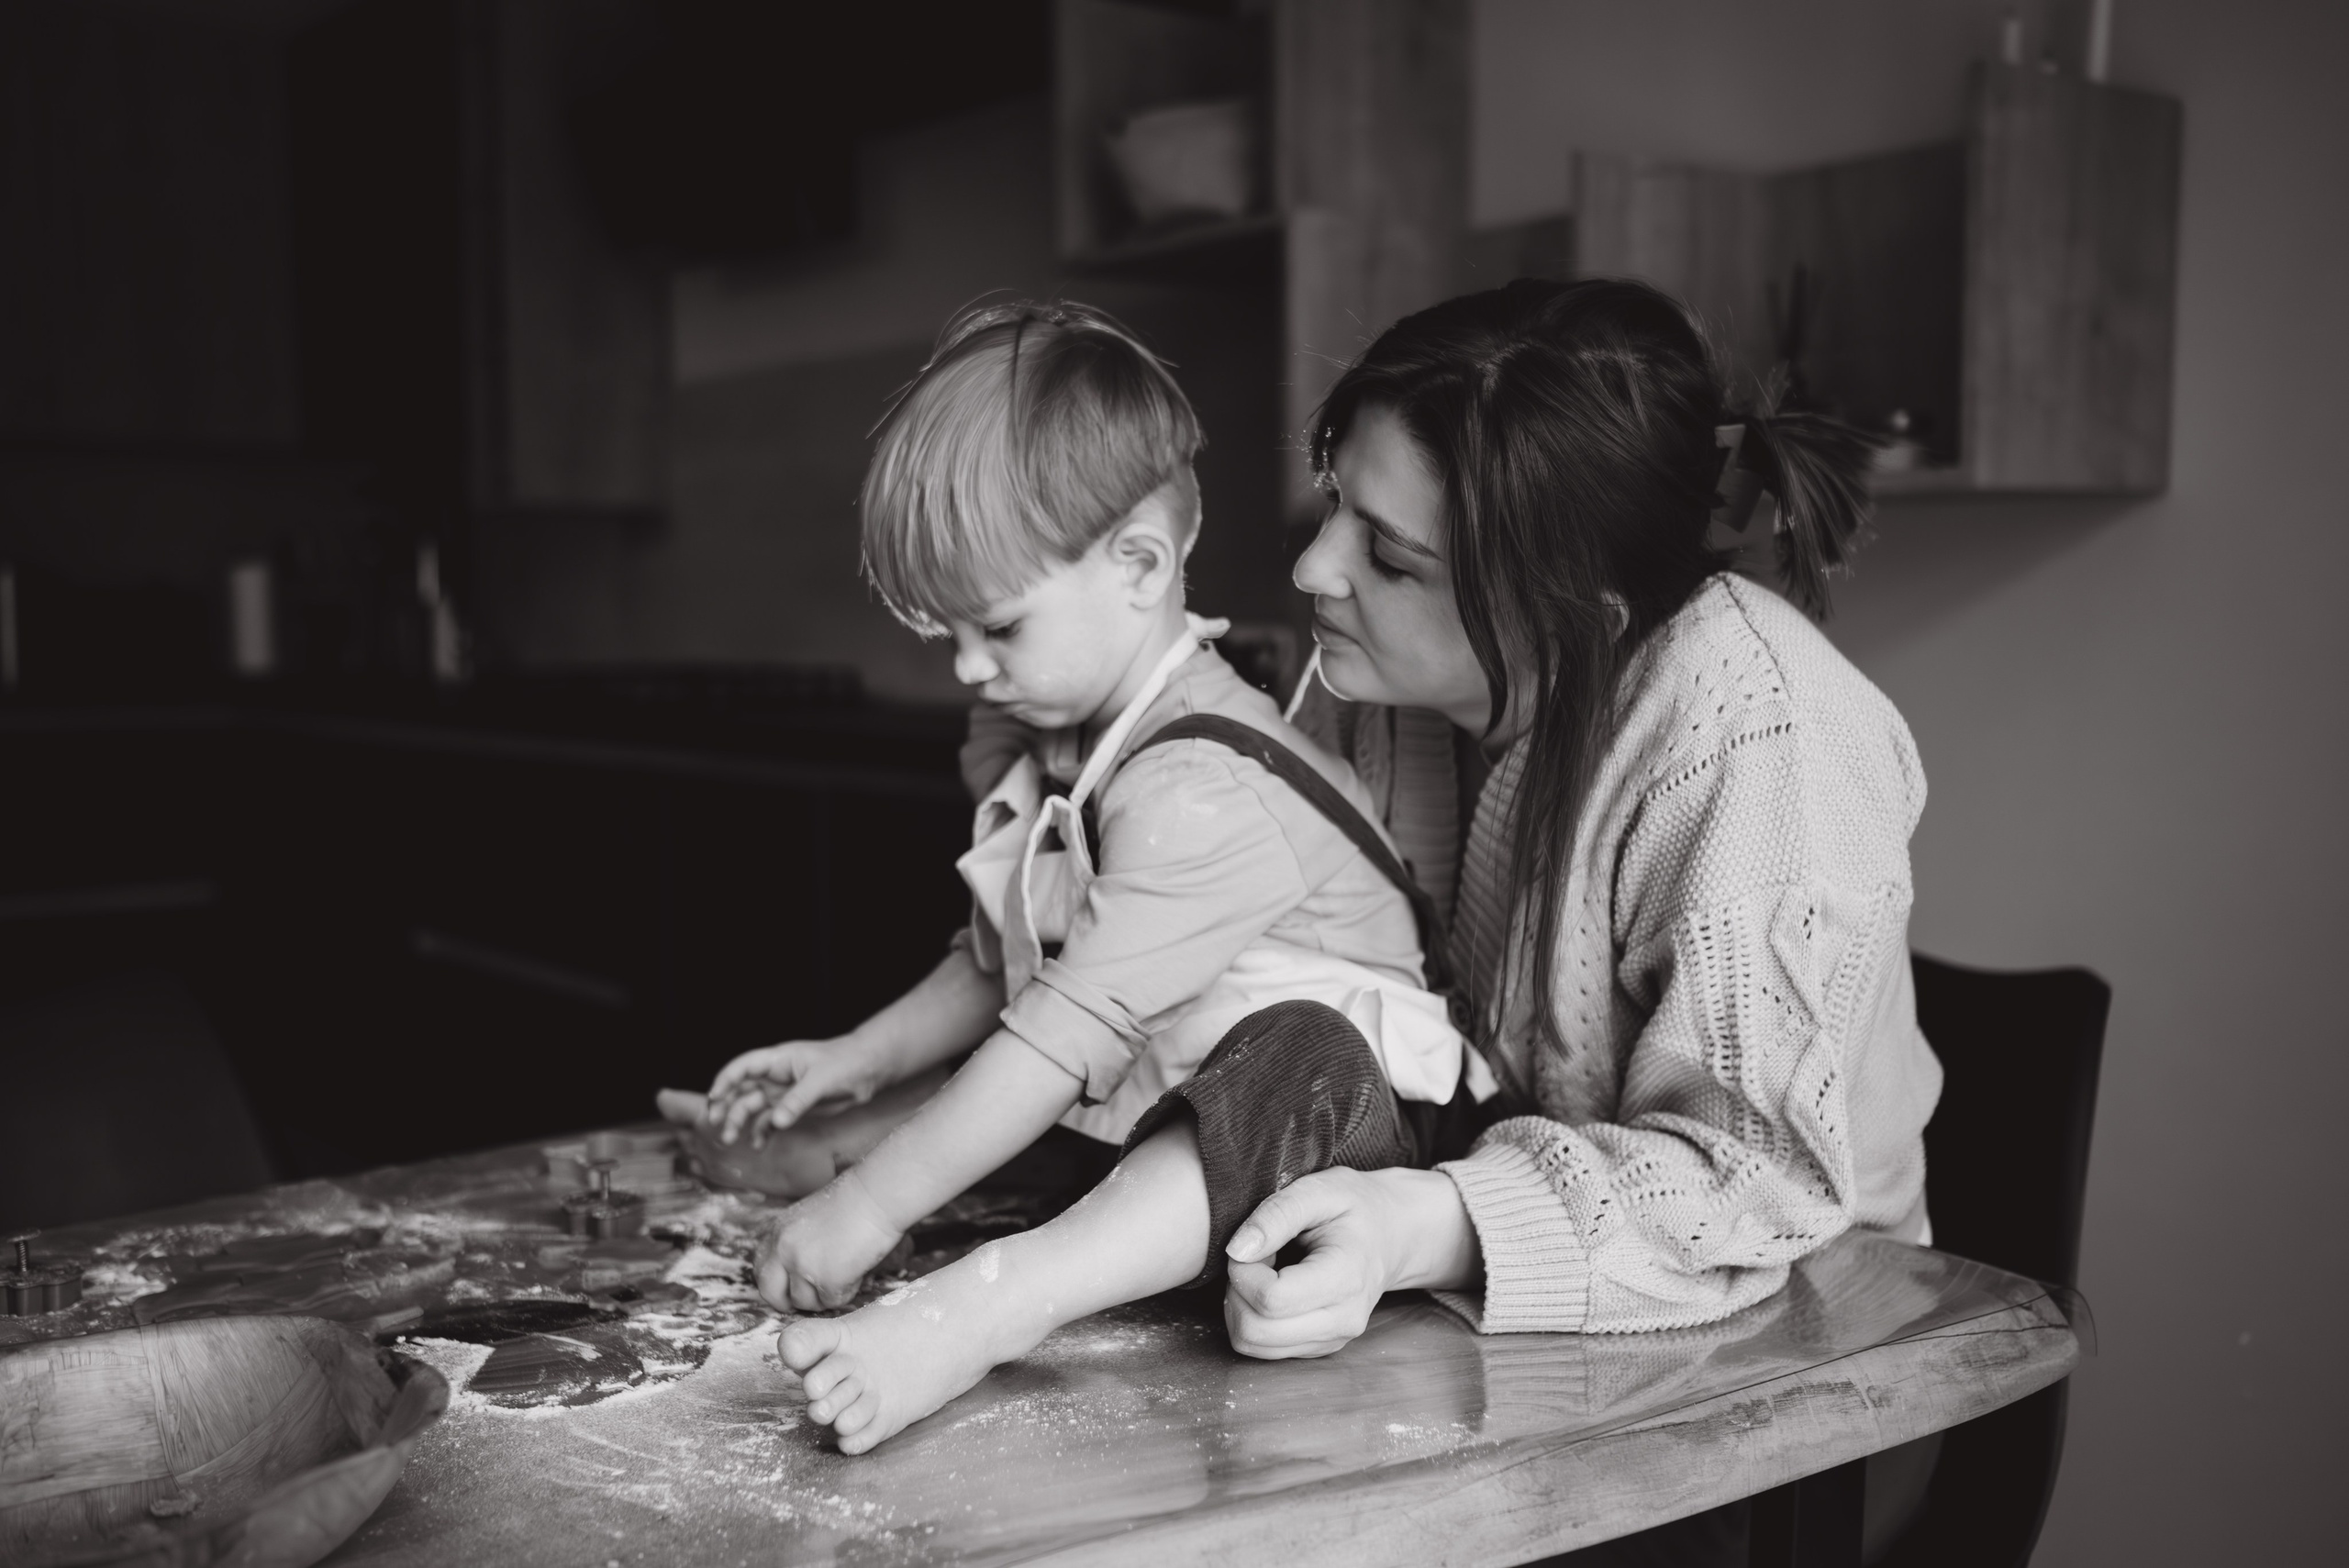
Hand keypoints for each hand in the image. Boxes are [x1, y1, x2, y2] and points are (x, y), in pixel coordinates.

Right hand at [709, 1036, 888, 1144]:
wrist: (868, 1070)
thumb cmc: (846, 1063)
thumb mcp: (822, 1079)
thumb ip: (799, 1100)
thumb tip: (777, 1121)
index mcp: (778, 1060)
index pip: (743, 1067)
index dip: (725, 1081)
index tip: (714, 1098)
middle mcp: (775, 1077)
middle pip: (741, 1090)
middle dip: (725, 1106)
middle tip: (716, 1125)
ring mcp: (782, 1093)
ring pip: (752, 1108)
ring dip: (739, 1122)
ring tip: (731, 1140)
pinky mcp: (792, 1109)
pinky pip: (770, 1122)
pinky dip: (761, 1133)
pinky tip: (758, 1145)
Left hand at [754, 1169, 906, 1312]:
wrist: (877, 1194)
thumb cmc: (853, 1202)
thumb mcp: (809, 1220)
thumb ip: (796, 1244)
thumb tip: (796, 1275)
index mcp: (777, 1232)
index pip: (761, 1271)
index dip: (776, 1284)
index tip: (792, 1288)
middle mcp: (782, 1249)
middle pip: (771, 1293)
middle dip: (790, 1301)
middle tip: (812, 1298)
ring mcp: (802, 1265)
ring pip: (805, 1302)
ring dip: (825, 1295)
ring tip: (845, 1272)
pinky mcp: (826, 1279)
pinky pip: (832, 1301)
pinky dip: (847, 1291)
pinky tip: (857, 1270)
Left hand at [1221, 1166, 1479, 1360]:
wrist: (1392, 1232)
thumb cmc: (1355, 1207)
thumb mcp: (1319, 1191)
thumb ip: (1276, 1215)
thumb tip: (1236, 1251)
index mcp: (1346, 1279)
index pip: (1271, 1300)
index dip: (1244, 1271)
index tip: (1253, 1243)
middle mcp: (1342, 1321)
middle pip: (1255, 1331)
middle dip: (1237, 1290)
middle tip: (1256, 1257)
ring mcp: (1332, 1340)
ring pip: (1253, 1345)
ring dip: (1241, 1306)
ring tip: (1265, 1271)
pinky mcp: (1319, 1347)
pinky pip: (1262, 1348)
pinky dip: (1253, 1318)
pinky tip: (1272, 1289)